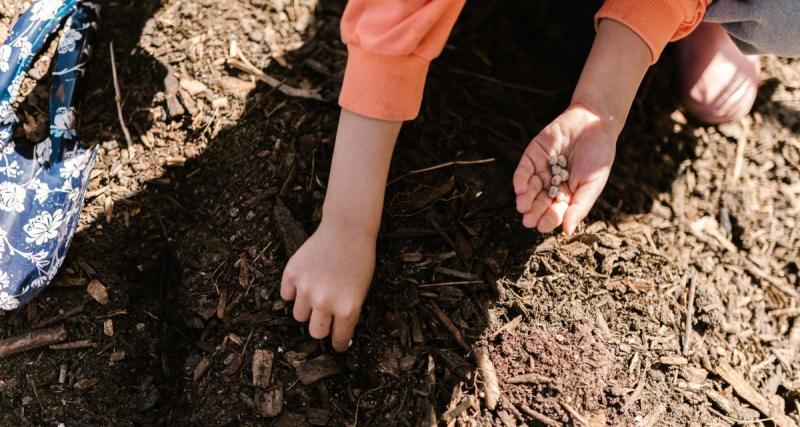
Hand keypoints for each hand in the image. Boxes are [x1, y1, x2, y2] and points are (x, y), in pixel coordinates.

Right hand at [280, 220, 375, 351]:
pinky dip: (293, 291)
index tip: (337, 345)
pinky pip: (286, 295)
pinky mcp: (292, 274)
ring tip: (315, 292)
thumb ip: (347, 312)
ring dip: (306, 308)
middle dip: (321, 327)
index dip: (338, 344)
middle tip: (325, 316)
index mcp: (347, 309)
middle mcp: (325, 302)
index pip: (338, 339)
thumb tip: (335, 333)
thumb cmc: (359, 259)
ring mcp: (306, 288)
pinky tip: (304, 280)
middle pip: (315, 332)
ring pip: (298, 315)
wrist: (347, 229)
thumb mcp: (361, 291)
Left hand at [513, 104, 616, 233]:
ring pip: (529, 189)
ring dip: (525, 198)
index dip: (548, 219)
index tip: (542, 226)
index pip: (555, 211)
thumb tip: (567, 231)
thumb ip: (579, 207)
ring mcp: (542, 170)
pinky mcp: (533, 155)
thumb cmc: (598, 156)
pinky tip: (520, 189)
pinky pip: (523, 170)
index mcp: (568, 195)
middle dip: (534, 211)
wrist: (594, 123)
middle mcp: (552, 185)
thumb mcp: (592, 184)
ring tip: (523, 206)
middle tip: (528, 220)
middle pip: (540, 202)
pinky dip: (520, 180)